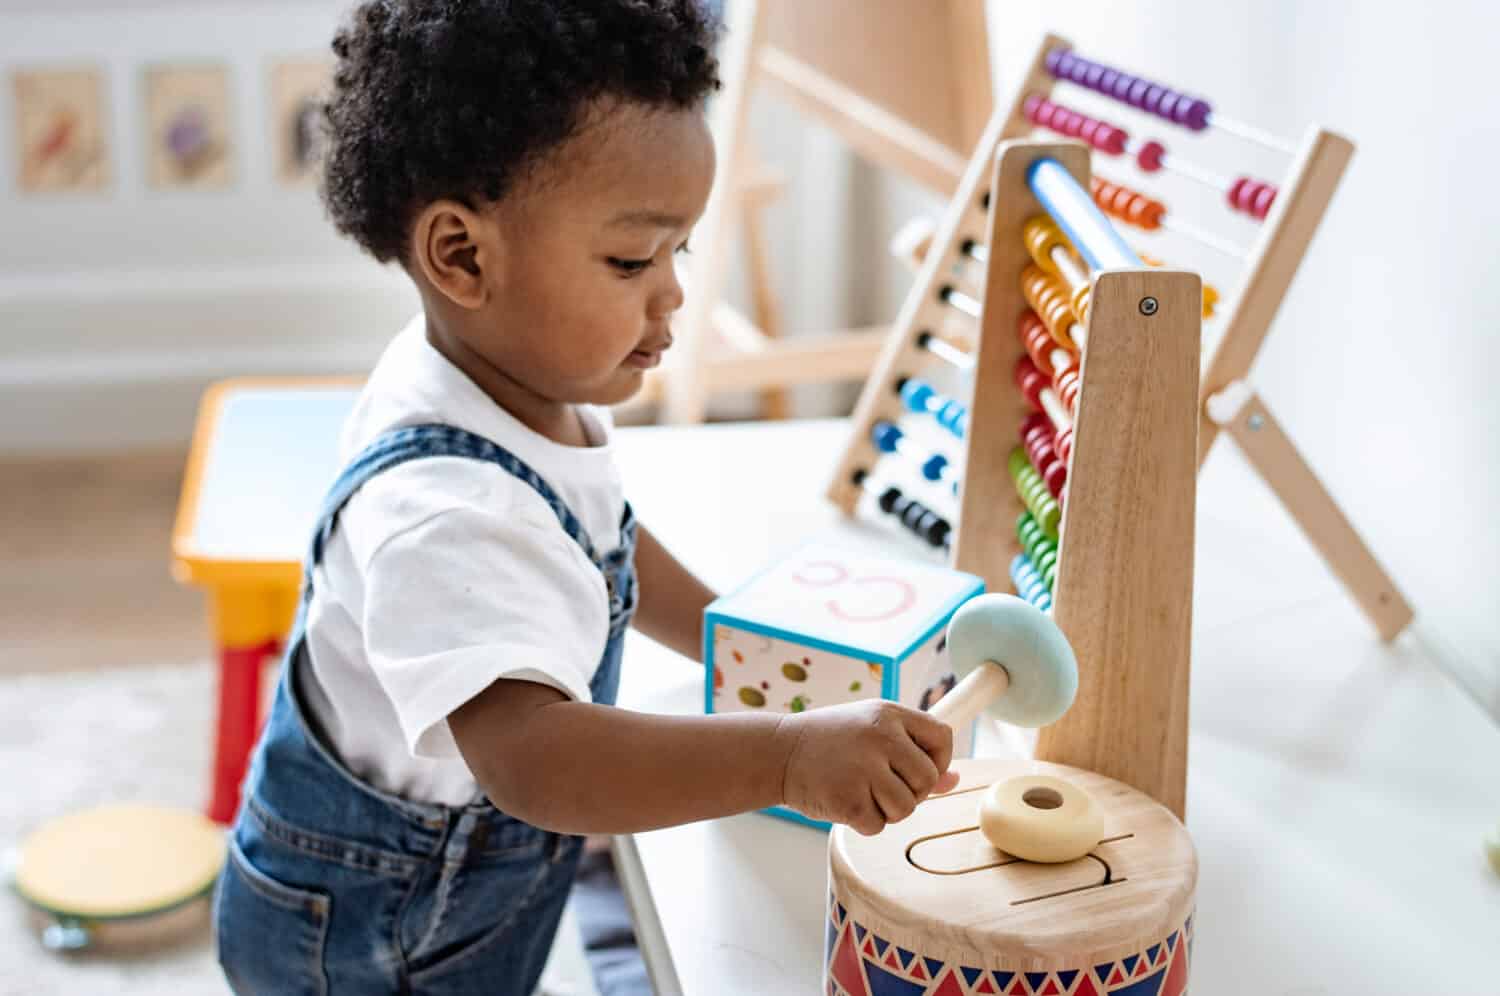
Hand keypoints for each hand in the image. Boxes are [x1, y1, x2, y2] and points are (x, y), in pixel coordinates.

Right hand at [775, 700, 959, 835]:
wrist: (778, 753)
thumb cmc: (828, 742)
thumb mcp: (871, 732)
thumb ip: (912, 751)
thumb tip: (954, 779)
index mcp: (889, 714)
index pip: (942, 737)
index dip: (940, 760)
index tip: (918, 770)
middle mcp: (881, 737)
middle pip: (927, 779)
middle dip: (911, 792)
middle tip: (881, 785)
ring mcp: (864, 768)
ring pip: (906, 808)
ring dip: (886, 810)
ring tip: (860, 792)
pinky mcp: (849, 799)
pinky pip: (878, 825)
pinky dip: (863, 821)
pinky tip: (843, 801)